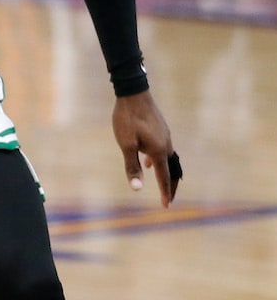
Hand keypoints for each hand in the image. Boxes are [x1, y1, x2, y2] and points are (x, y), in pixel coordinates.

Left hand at [112, 90, 179, 206]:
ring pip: (169, 159)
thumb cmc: (127, 119)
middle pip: (172, 170)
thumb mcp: (126, 144)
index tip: (167, 206)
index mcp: (158, 151)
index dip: (165, 192)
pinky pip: (164, 149)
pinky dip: (160, 159)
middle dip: (171, 185)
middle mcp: (166, 144)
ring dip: (166, 172)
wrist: (133, 93)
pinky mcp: (161, 129)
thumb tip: (136, 188)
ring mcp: (165, 136)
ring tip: (163, 183)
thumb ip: (131, 166)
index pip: (164, 176)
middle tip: (170, 199)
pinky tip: (148, 160)